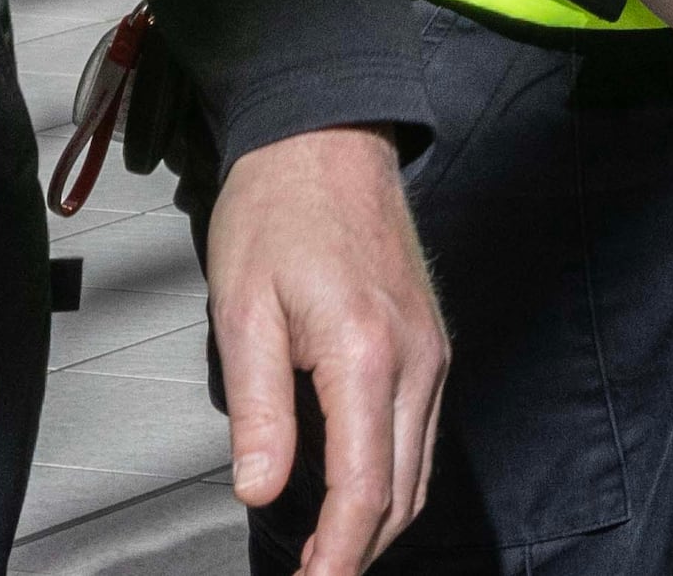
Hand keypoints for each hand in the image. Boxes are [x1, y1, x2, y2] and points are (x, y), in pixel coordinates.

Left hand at [202, 125, 443, 575]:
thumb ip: (257, 408)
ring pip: (419, 468)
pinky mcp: (429, 341)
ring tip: (330, 555)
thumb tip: (261, 489)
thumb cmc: (278, 208)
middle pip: (402, 491)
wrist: (325, 138)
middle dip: (362, 551)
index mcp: (365, 352)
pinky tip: (357, 493)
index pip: (365, 488)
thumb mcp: (243, 308)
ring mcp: (430, 350)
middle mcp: (414, 357)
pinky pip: (421, 432)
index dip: (340, 556)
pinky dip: (392, 479)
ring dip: (379, 521)